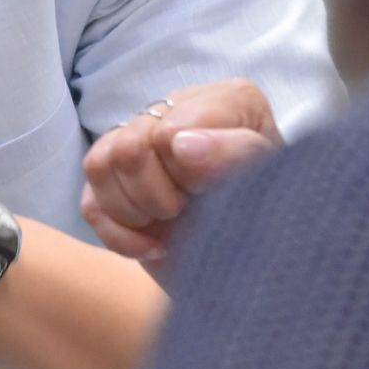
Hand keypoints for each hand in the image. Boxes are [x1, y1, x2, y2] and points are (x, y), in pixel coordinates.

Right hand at [80, 80, 281, 279]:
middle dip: (159, 196)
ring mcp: (143, 142)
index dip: (187, 175)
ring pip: (100, 166)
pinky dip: (119, 235)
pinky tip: (154, 244)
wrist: (267, 268)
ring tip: (173, 225)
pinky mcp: (117, 183)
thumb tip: (180, 144)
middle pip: (129, 148)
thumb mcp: (274, 186)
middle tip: (192, 212)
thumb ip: (239, 154)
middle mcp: (179, 110)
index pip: (168, 131)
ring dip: (136, 213)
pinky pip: (89, 201)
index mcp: (226, 101)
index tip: (218, 195)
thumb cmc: (279, 220)